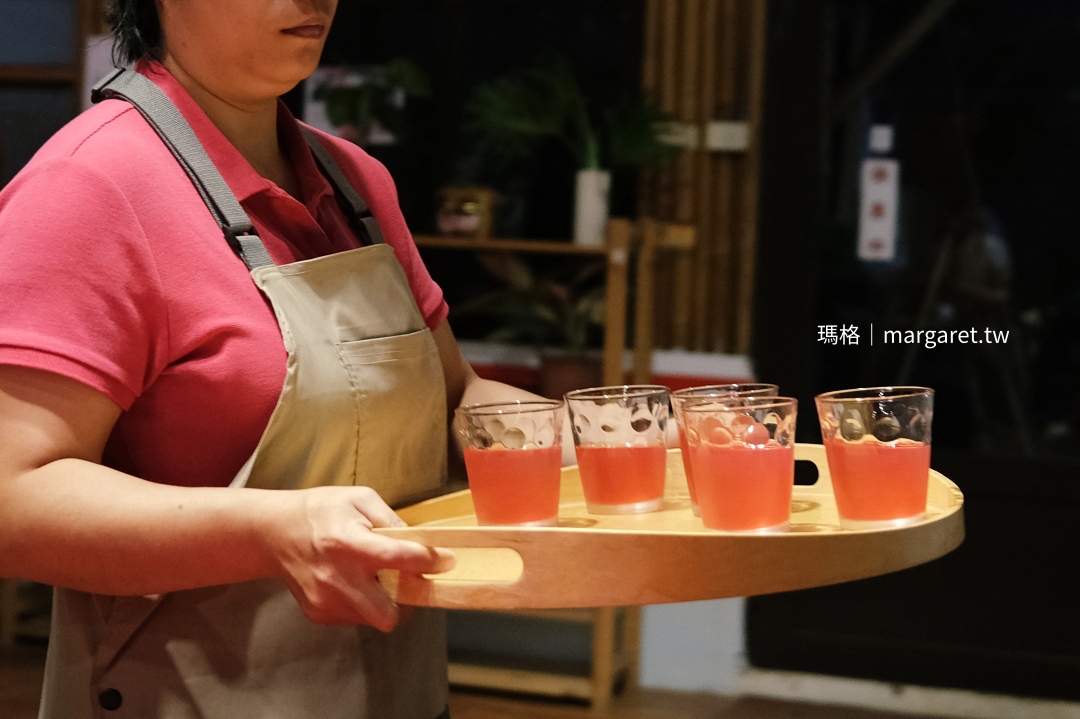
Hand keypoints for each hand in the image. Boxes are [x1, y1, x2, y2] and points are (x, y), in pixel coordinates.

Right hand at [273, 486, 454, 630]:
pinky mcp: (319, 613)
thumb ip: (391, 520)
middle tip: (409, 583)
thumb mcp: (359, 499)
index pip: (398, 559)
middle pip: (388, 614)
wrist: (274, 533)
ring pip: (373, 619)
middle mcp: (338, 578)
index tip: (445, 560)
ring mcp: (326, 601)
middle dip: (407, 602)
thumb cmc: (320, 511)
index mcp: (349, 543)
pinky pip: (355, 618)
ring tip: (375, 578)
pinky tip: (353, 583)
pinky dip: (362, 604)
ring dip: (384, 602)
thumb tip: (420, 541)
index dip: (428, 561)